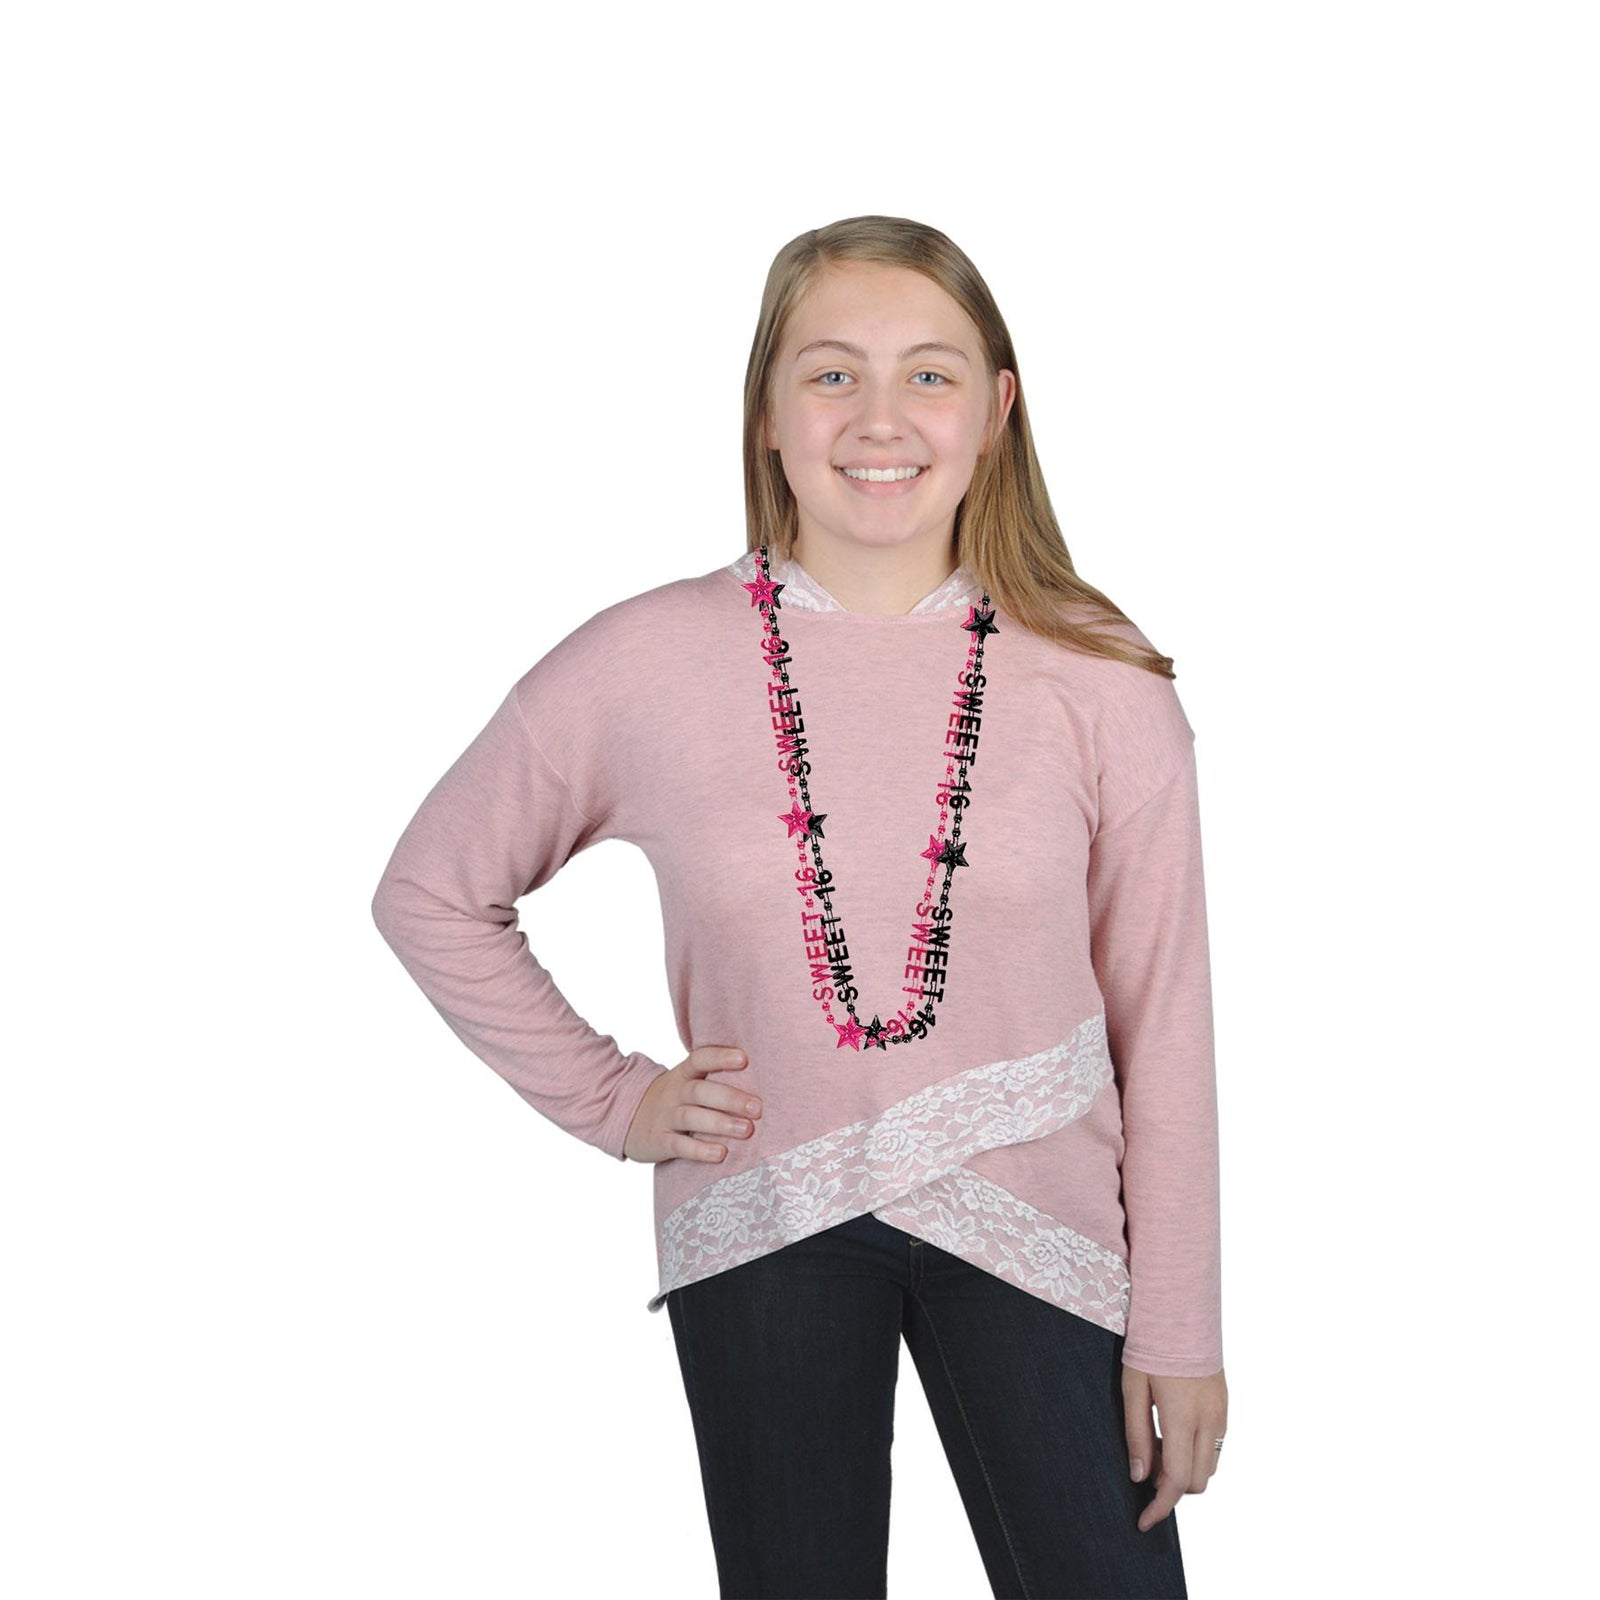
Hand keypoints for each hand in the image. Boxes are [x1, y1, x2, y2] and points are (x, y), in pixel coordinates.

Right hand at [622, 1046, 762, 1164]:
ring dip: (720, 1123)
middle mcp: (673, 1092)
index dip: (720, 1057)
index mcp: (682, 1075)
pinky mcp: (659, 1141)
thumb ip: (712, 1080)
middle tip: (757, 1108)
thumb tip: (761, 1081)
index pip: (699, 1059)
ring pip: (691, 1117)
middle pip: (700, 1090)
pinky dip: (700, 1150)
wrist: (622, 1116)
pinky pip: (679, 1145)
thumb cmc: (670, 1100)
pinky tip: (721, 1153)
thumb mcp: (683, 1083)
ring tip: (746, 1131)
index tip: (744, 1059)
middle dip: (730, 1098)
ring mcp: (664, 1116)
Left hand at [1121, 1364, 1227, 1533]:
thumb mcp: (1132, 1389)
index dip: (1160, 1507)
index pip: (1175, 1480)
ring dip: (1185, 1471)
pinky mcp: (1225, 1406)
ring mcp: (1221, 1414)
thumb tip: (1139, 1477)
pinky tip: (1175, 1432)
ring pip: (1209, 1467)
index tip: (1144, 1522)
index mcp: (1182, 1418)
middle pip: (1196, 1481)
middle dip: (1172, 1489)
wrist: (1180, 1312)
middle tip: (1146, 1468)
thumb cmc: (1150, 1348)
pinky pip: (1216, 1446)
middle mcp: (1209, 1421)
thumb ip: (1136, 1435)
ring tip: (1159, 1444)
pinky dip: (1197, 1453)